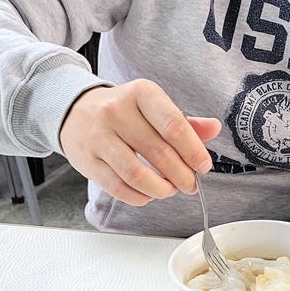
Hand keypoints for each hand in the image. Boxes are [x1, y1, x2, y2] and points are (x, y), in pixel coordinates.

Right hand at [59, 79, 221, 206]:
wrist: (75, 110)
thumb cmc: (123, 110)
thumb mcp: (153, 105)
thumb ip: (184, 121)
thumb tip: (214, 128)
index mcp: (142, 93)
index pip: (174, 125)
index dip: (193, 151)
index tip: (203, 166)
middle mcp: (117, 111)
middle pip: (158, 152)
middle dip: (181, 175)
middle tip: (190, 184)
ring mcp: (99, 136)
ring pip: (136, 174)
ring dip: (160, 189)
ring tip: (170, 190)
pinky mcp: (87, 160)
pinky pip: (117, 187)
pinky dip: (138, 196)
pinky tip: (148, 194)